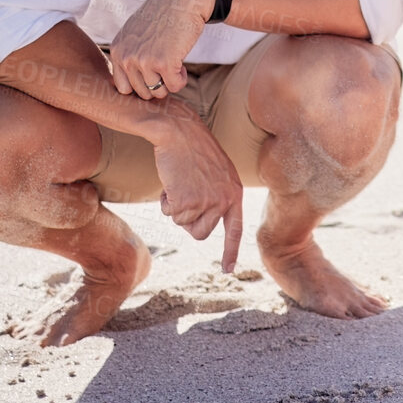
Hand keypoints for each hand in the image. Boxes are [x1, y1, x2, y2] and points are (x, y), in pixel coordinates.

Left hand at [109, 0, 210, 98]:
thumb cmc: (163, 16)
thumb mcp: (135, 34)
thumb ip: (129, 56)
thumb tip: (131, 89)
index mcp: (118, 51)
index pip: (124, 88)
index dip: (142, 84)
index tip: (153, 73)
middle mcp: (127, 57)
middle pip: (143, 92)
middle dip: (158, 84)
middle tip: (167, 67)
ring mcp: (145, 61)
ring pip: (158, 92)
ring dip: (170, 81)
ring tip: (174, 64)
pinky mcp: (164, 63)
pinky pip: (175, 86)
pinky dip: (182, 79)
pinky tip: (182, 64)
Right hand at [152, 109, 244, 271]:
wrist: (179, 132)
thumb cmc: (194, 150)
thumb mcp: (216, 173)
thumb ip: (217, 196)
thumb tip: (204, 225)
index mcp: (235, 194)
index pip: (235, 230)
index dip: (230, 251)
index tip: (228, 270)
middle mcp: (225, 201)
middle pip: (201, 233)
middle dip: (188, 220)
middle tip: (185, 195)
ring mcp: (208, 202)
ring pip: (185, 226)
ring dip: (177, 210)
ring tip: (180, 185)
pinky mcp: (188, 202)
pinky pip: (171, 215)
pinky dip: (166, 202)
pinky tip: (171, 182)